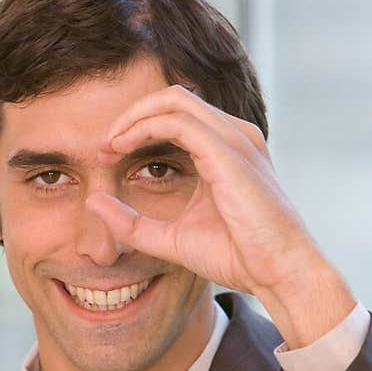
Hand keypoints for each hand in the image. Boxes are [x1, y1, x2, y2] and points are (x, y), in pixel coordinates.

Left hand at [87, 85, 355, 346]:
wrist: (279, 272)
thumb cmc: (238, 256)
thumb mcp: (171, 238)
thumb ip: (131, 223)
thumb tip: (92, 202)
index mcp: (227, 150)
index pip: (176, 115)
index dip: (136, 126)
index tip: (108, 152)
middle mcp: (234, 136)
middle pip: (172, 98)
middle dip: (131, 114)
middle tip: (103, 144)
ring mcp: (235, 140)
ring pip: (173, 100)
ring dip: (133, 118)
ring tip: (108, 144)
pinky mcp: (229, 152)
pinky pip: (177, 121)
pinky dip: (143, 128)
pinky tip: (122, 147)